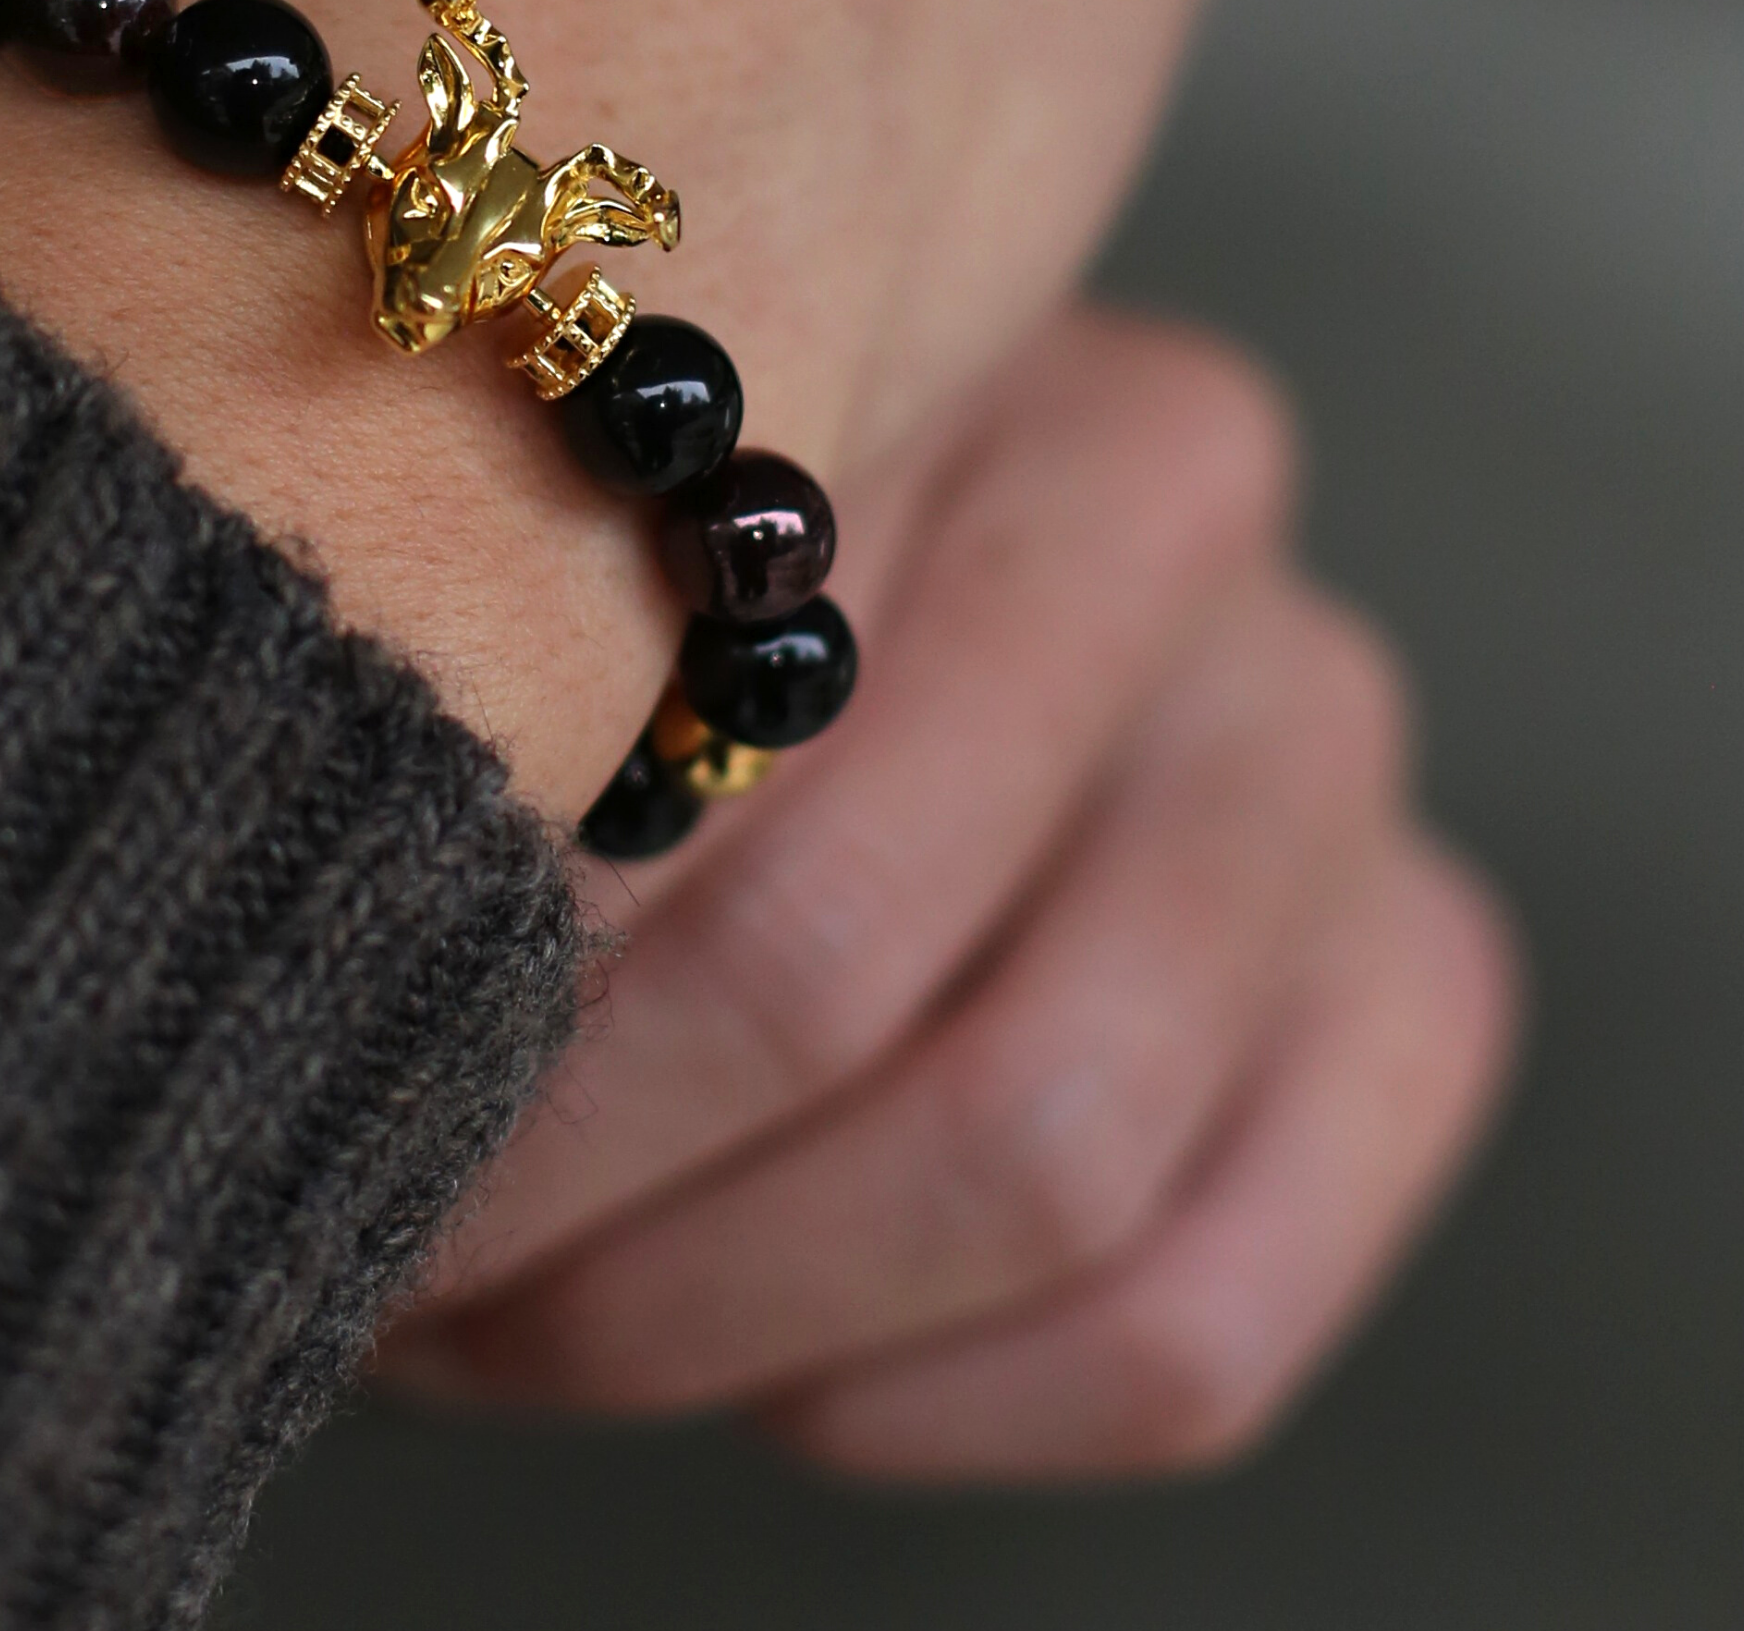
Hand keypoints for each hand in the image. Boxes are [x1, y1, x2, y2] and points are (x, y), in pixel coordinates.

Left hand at [386, 310, 1520, 1475]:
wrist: (898, 555)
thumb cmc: (662, 562)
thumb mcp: (578, 553)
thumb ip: (519, 706)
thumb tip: (353, 987)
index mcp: (878, 341)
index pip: (680, 735)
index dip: (484, 977)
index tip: (321, 1082)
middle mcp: (1190, 515)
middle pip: (843, 974)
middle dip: (572, 1182)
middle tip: (390, 1252)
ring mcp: (1329, 750)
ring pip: (1038, 1169)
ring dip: (719, 1312)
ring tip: (514, 1329)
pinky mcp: (1422, 975)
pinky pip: (1198, 1324)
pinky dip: (942, 1401)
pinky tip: (784, 1378)